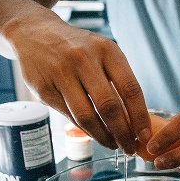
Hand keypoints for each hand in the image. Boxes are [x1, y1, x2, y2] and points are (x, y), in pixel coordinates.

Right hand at [9, 15, 151, 153]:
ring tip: (113, 144)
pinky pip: (69, 116)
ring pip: (87, 116)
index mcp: (106, 50)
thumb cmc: (78, 48)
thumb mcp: (102, 52)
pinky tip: (95, 134)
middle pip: (109, 107)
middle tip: (129, 148)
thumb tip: (135, 120)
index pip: (130, 89)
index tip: (145, 135)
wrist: (34, 32)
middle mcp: (84, 59)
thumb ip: (117, 80)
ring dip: (103, 136)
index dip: (139, 117)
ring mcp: (61, 73)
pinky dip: (85, 129)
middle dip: (122, 133)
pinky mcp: (44, 88)